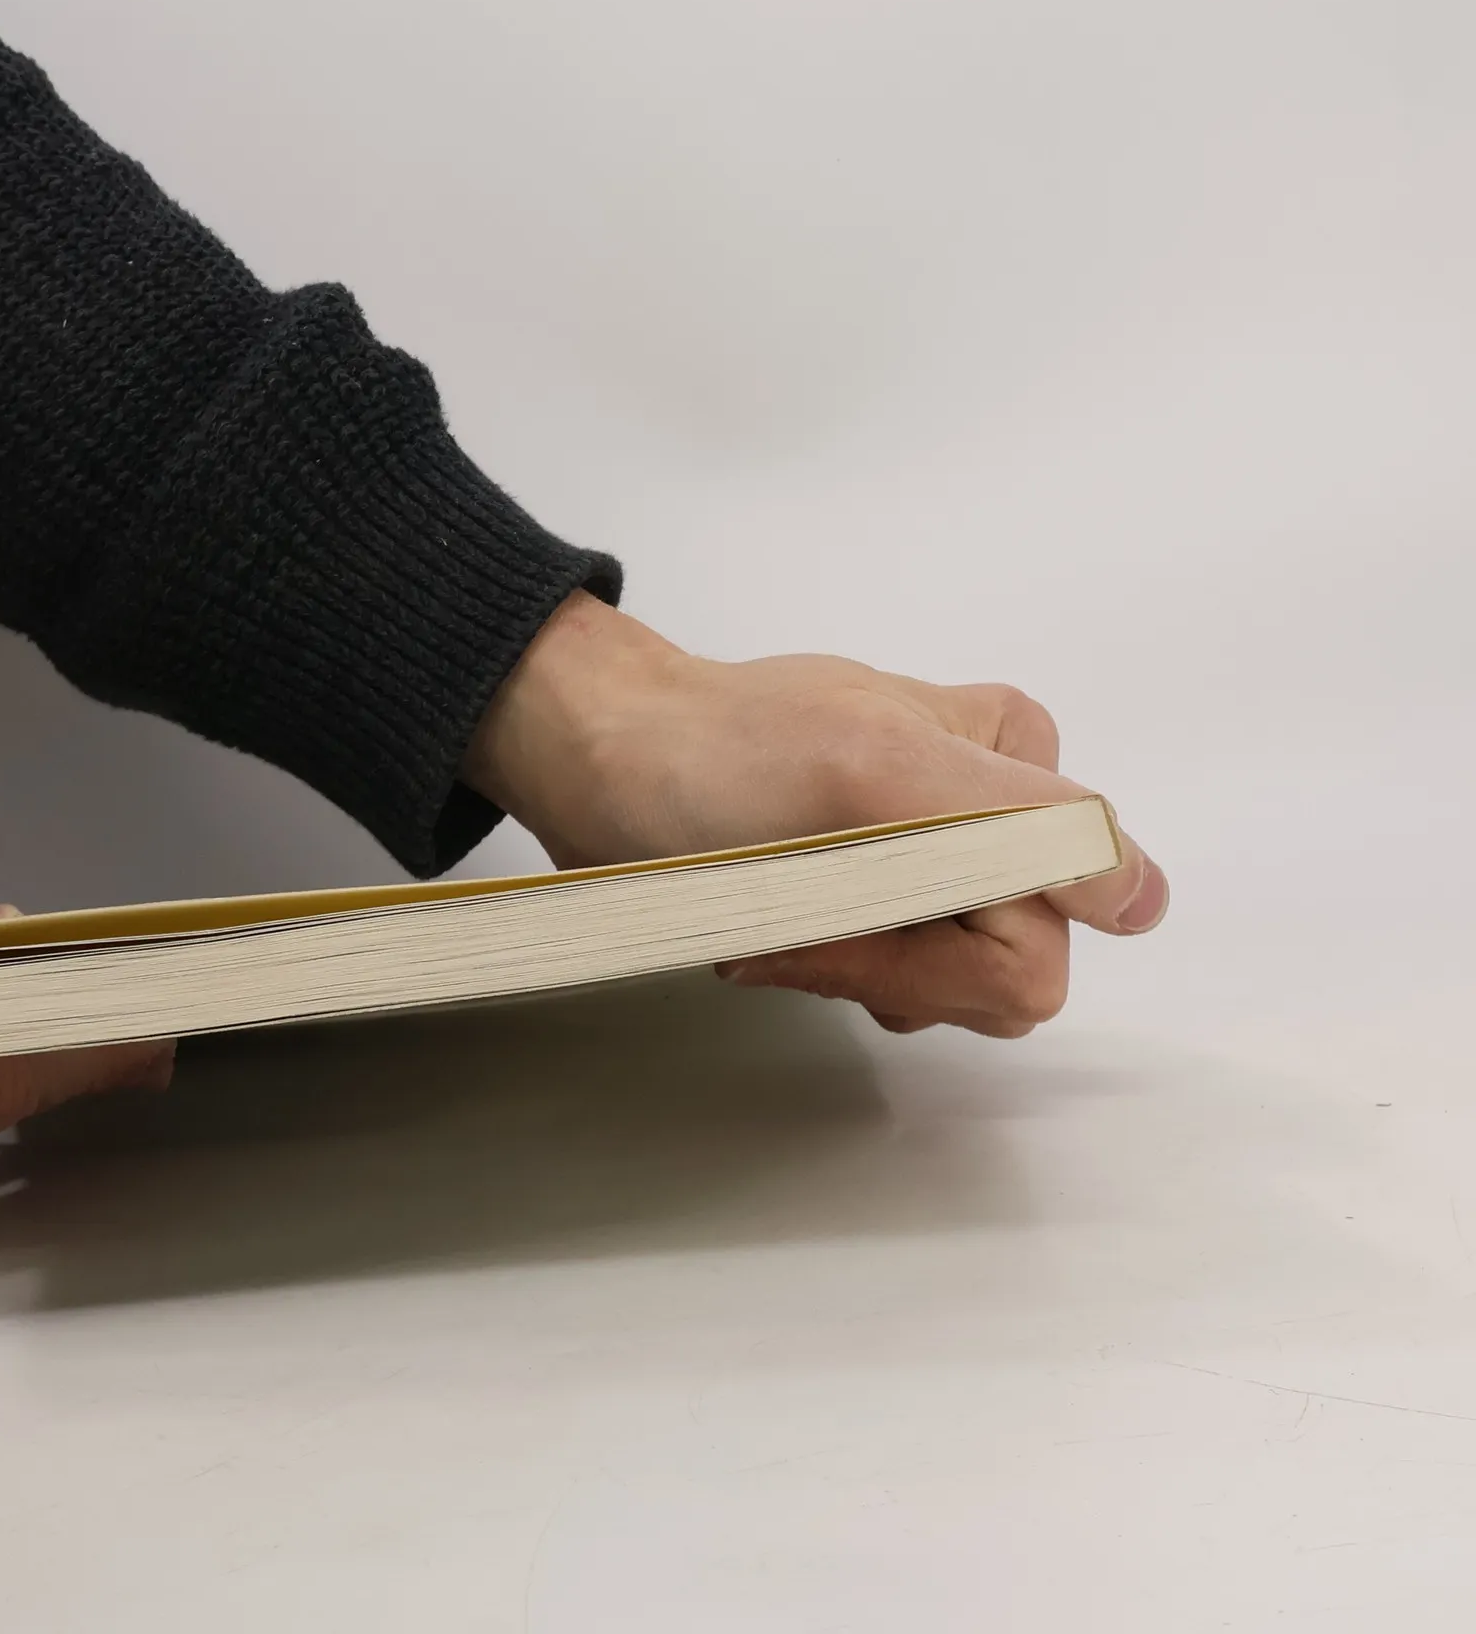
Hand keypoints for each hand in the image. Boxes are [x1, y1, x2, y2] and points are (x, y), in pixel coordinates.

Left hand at [464, 595, 1166, 1038]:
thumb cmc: (719, 752)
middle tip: (799, 911)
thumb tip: (1141, 898)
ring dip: (847, 968)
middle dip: (892, 964)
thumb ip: (1022, 826)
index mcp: (1018, 769)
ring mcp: (927, 869)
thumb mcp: (878, 767)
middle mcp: (990, 820)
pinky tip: (765, 925)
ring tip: (773, 907)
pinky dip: (819, 967)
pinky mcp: (868, 905)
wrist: (601, 758)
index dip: (941, 949)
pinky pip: (885, 984)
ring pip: (942, 991)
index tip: (853, 897)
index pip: (1046, 932)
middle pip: (1000, 975)